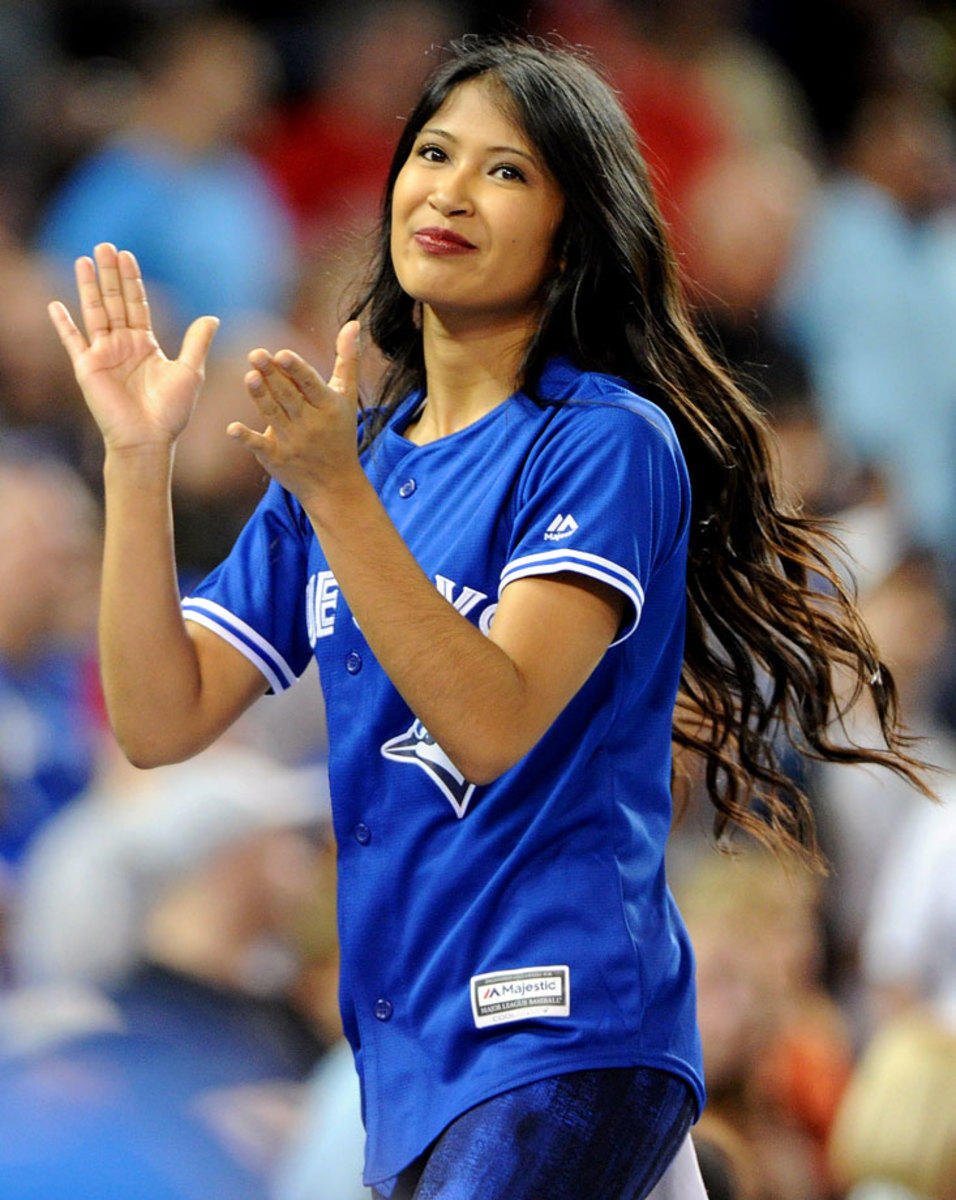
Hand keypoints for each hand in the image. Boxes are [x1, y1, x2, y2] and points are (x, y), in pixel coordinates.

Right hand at [47, 242, 218, 450]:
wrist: (148, 439)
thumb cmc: (171, 411)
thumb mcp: (189, 371)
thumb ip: (196, 342)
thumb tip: (212, 317)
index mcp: (145, 344)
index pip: (136, 304)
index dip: (131, 280)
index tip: (127, 255)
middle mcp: (122, 345)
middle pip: (114, 301)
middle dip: (110, 274)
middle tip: (105, 245)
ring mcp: (103, 355)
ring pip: (94, 312)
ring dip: (88, 286)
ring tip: (84, 259)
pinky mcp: (87, 368)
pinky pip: (72, 341)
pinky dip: (63, 324)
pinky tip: (54, 304)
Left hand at [228, 319, 362, 506]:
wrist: (335, 484)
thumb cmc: (340, 433)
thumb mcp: (347, 397)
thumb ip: (347, 360)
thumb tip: (353, 323)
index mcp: (328, 407)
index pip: (310, 384)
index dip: (296, 370)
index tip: (282, 354)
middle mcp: (310, 424)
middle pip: (288, 396)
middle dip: (272, 376)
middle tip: (255, 354)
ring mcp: (292, 442)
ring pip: (273, 414)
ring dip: (260, 396)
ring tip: (249, 376)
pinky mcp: (275, 458)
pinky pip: (259, 446)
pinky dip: (246, 438)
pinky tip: (231, 429)